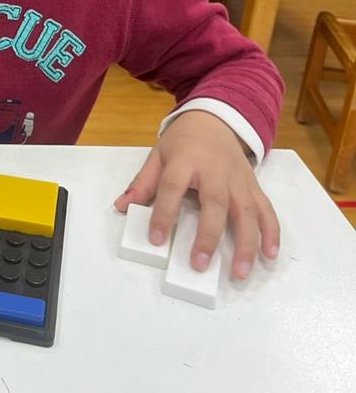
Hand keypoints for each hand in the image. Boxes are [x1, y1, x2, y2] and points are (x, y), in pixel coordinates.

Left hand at [114, 110, 279, 279]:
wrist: (215, 119)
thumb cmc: (184, 141)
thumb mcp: (158, 154)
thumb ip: (142, 182)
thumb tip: (122, 206)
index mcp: (186, 161)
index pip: (172, 187)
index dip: (163, 213)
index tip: (157, 239)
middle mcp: (215, 171)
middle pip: (215, 202)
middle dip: (208, 235)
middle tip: (199, 264)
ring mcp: (238, 179)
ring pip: (246, 211)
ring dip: (246, 243)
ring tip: (240, 272)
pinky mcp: (253, 185)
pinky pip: (266, 209)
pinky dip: (271, 232)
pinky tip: (270, 254)